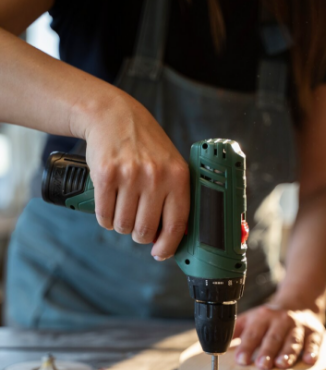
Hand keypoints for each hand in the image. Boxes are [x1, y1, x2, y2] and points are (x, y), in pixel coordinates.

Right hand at [84, 90, 189, 259]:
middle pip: (146, 231)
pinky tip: (109, 206)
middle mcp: (155, 176)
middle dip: (139, 235)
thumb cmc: (146, 145)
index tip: (160, 254)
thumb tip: (171, 237)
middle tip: (137, 225)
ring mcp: (130, 175)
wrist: (114, 116)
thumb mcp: (171, 164)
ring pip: (123, 226)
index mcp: (177, 177)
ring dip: (121, 225)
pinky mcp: (105, 175)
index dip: (168, 246)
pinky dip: (105, 218)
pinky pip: (104, 215)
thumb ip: (175, 197)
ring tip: (123, 210)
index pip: (177, 224)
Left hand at [233, 305, 324, 369]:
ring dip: (287, 352)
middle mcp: (280, 320)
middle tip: (262, 364)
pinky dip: (312, 350)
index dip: (247, 346)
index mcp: (262, 317)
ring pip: (292, 340)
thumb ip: (234, 331)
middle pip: (273, 337)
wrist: (299, 303)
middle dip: (267, 351)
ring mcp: (298, 326)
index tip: (241, 359)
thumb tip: (212, 343)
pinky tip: (309, 359)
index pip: (252, 333)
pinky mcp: (314, 332)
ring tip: (282, 364)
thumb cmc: (270, 318)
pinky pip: (313, 342)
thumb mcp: (250, 319)